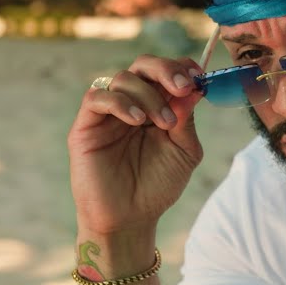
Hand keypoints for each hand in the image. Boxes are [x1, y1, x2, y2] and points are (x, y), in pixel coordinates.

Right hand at [68, 54, 205, 238]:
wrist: (131, 219)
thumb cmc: (157, 186)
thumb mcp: (184, 151)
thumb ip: (186, 119)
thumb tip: (194, 87)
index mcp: (156, 106)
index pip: (165, 72)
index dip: (181, 67)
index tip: (198, 76)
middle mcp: (131, 104)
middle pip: (142, 65)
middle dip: (165, 70)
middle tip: (183, 87)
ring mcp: (108, 114)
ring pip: (123, 78)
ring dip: (149, 95)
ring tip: (162, 123)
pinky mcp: (86, 126)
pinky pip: (97, 97)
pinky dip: (121, 102)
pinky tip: (138, 121)